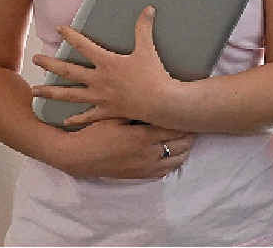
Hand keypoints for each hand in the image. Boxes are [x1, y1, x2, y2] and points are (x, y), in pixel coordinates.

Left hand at [31, 6, 176, 127]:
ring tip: (35, 91)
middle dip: (50, 64)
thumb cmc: (154, 75)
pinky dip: (76, 118)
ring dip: (51, 92)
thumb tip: (148, 8)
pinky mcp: (107, 111)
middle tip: (35, 59)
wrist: (160, 102)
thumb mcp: (148, 49)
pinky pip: (88, 115)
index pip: (84, 46)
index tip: (59, 29)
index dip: (71, 36)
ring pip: (70, 94)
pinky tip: (65, 120)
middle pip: (69, 71)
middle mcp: (98, 80)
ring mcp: (100, 97)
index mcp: (107, 63)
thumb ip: (144, 28)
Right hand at [53, 118, 194, 179]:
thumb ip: (136, 108)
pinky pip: (164, 171)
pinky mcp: (139, 175)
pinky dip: (173, 163)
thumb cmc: (96, 133)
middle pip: (180, 144)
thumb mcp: (116, 116)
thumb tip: (152, 97)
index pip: (174, 129)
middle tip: (193, 125)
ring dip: (184, 149)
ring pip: (176, 160)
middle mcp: (147, 153)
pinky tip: (174, 155)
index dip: (185, 122)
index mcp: (143, 136)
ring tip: (187, 139)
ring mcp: (144, 166)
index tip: (190, 115)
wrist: (79, 157)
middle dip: (189, 135)